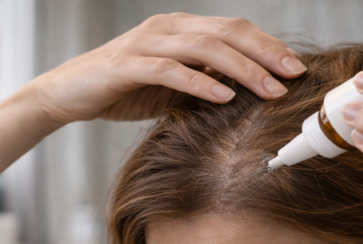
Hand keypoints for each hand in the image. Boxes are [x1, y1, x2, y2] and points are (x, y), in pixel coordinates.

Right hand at [30, 13, 305, 123]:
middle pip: (226, 33)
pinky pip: (171, 70)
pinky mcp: (127, 65)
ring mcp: (146, 43)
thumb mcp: (170, 87)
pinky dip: (200, 82)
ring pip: (204, 48)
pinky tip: (224, 97)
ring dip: (242, 69)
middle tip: (293, 76)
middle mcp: (166, 28)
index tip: (296, 68)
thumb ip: (203, 82)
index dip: (267, 46)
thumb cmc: (121, 91)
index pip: (233, 29)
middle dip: (264, 54)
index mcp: (180, 28)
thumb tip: (245, 92)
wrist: (66, 95)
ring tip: (268, 90)